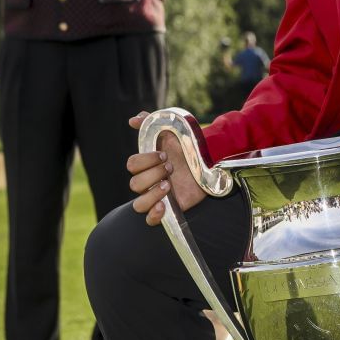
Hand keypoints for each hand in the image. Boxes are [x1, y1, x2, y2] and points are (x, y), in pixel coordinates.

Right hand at [125, 112, 203, 226]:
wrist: (208, 164)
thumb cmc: (187, 149)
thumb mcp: (171, 131)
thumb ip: (151, 122)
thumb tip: (133, 119)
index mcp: (146, 164)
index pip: (131, 165)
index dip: (146, 160)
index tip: (164, 155)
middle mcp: (147, 182)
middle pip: (134, 184)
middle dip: (153, 174)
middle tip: (171, 167)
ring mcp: (156, 197)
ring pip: (138, 204)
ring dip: (152, 194)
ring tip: (168, 185)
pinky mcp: (167, 210)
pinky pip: (149, 220)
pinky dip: (153, 215)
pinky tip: (163, 206)